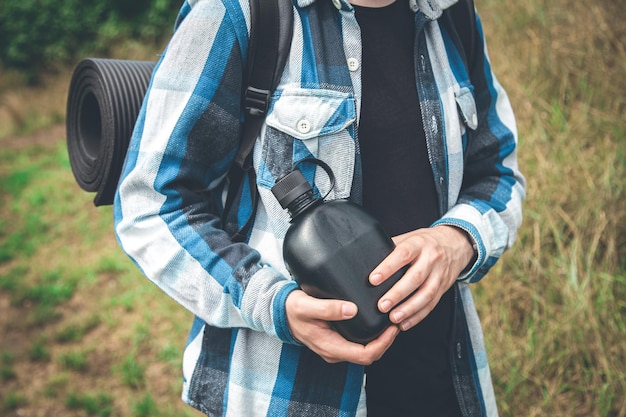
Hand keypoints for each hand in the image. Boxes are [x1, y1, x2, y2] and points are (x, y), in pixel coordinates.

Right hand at [285, 290, 399, 364]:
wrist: (281, 312)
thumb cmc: (293, 309)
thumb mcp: (306, 306)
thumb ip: (328, 309)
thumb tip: (352, 310)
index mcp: (330, 347)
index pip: (365, 355)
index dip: (383, 343)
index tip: (392, 327)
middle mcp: (335, 351)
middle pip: (369, 355)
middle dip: (386, 341)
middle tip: (397, 320)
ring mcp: (337, 348)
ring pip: (366, 351)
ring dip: (381, 339)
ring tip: (391, 319)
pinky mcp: (338, 341)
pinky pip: (360, 344)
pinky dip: (372, 335)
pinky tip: (377, 320)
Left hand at [369, 225, 475, 330]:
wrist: (454, 244)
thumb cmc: (424, 242)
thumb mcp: (409, 238)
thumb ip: (391, 248)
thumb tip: (366, 258)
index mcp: (418, 244)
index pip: (402, 255)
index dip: (387, 267)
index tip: (373, 279)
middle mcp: (431, 259)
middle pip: (415, 277)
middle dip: (397, 294)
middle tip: (381, 306)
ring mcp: (439, 275)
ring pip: (426, 294)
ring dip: (409, 309)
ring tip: (393, 318)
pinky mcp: (443, 288)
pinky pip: (431, 304)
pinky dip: (418, 316)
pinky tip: (405, 323)